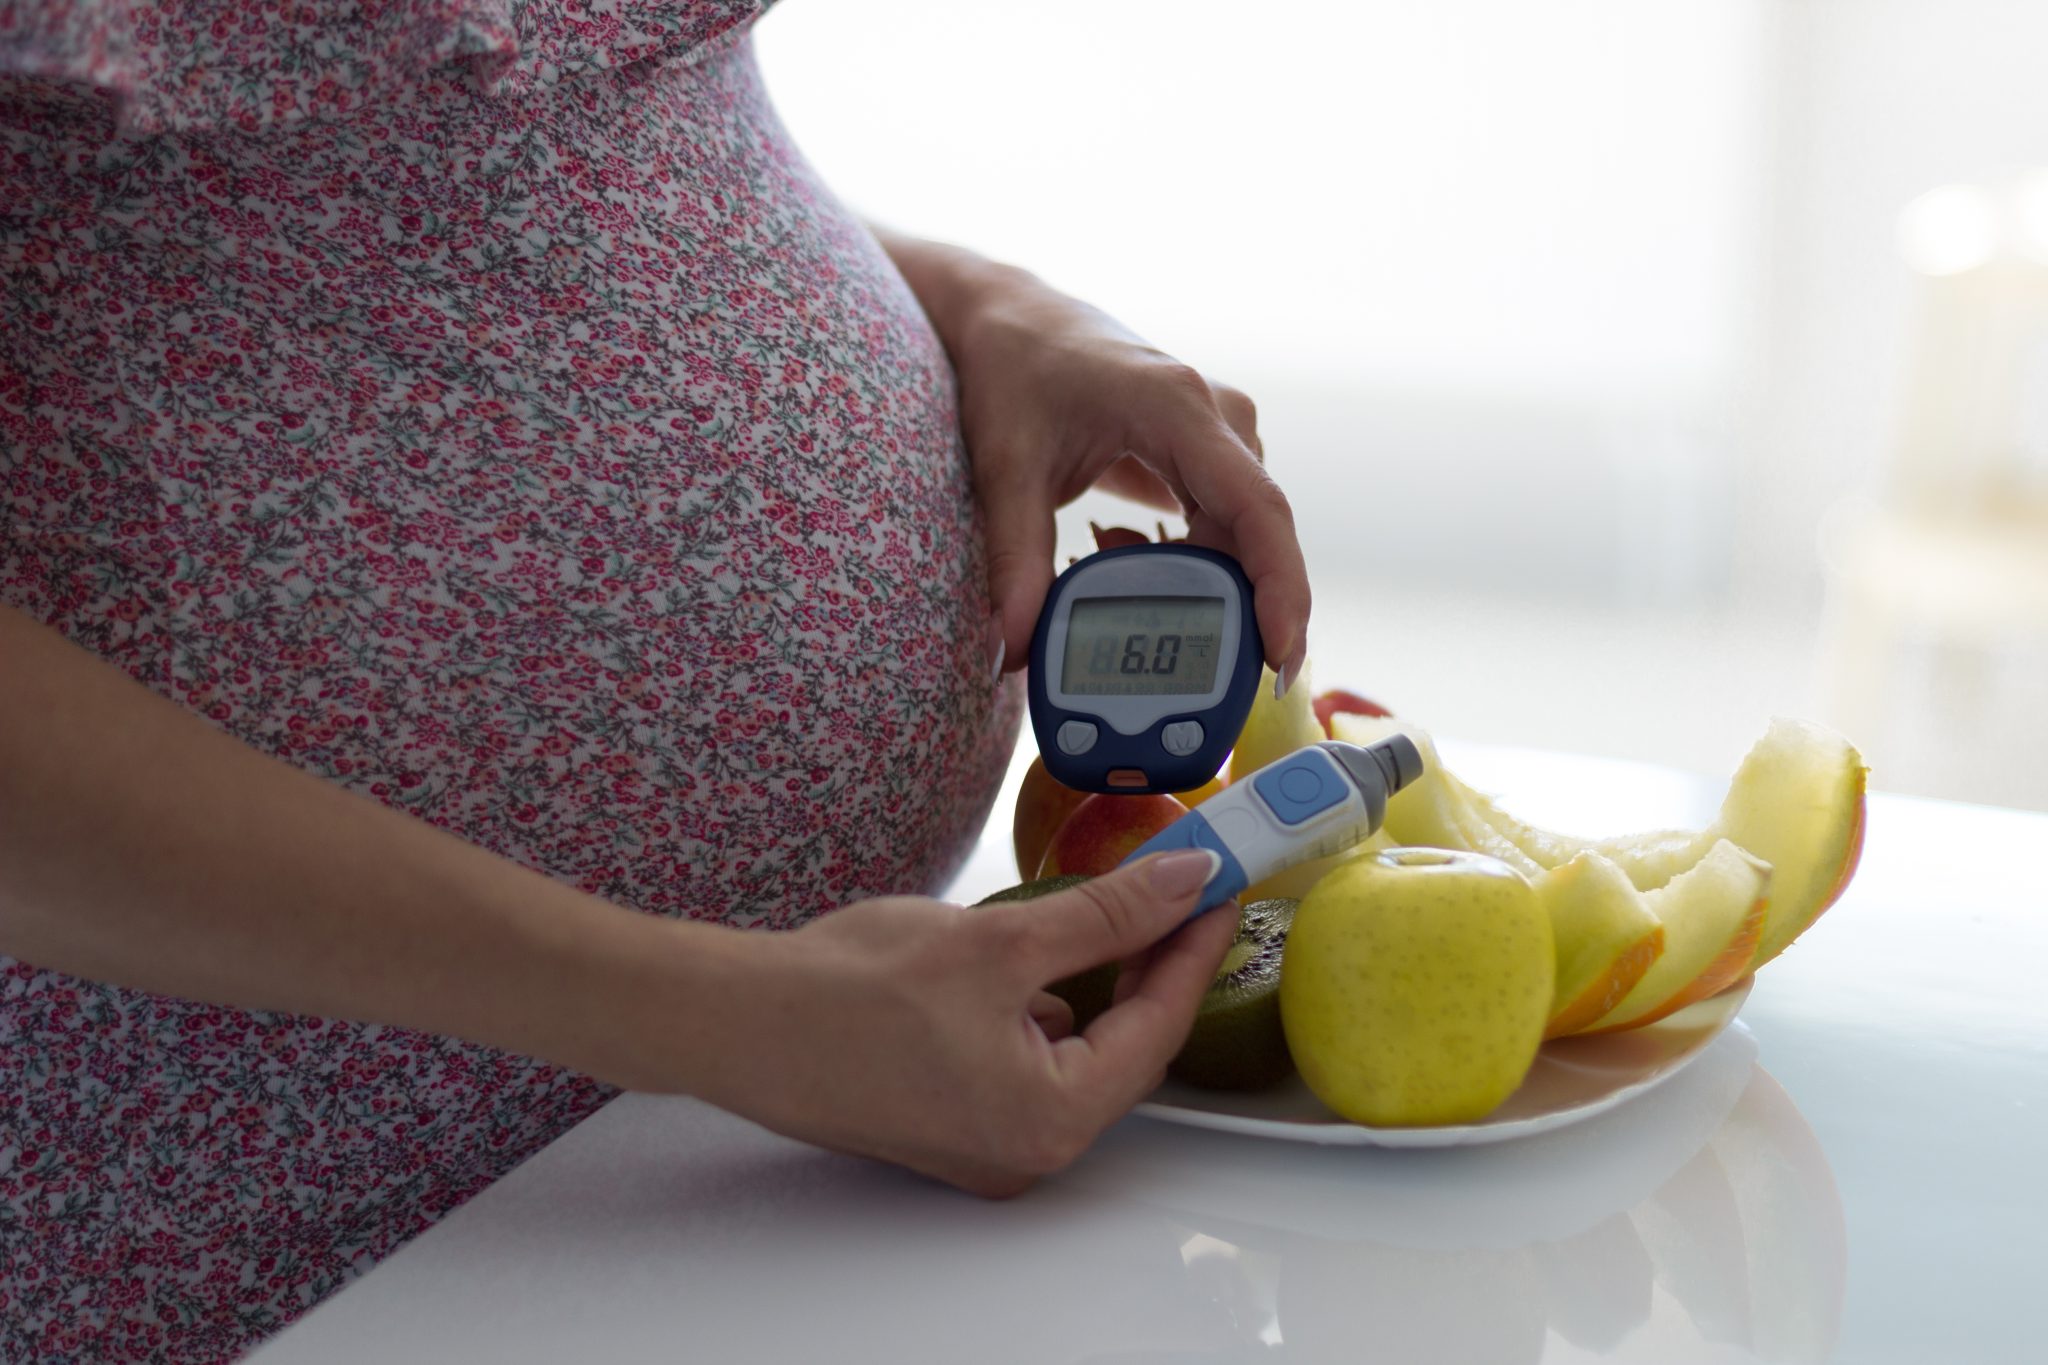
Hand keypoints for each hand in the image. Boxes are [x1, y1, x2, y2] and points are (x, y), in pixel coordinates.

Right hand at [656, 850, 1236, 1196]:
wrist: (736, 1020)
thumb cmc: (849, 994)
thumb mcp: (1000, 940)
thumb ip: (1105, 915)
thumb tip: (1182, 885)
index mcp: (1050, 1122)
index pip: (1157, 1027)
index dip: (1192, 950)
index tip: (1218, 892)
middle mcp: (1026, 1150)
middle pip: (1121, 1047)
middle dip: (1150, 966)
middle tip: (1178, 894)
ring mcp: (985, 1142)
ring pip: (1072, 1051)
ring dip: (1097, 983)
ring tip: (1116, 910)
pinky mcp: (950, 1118)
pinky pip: (1024, 1060)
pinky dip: (1043, 1005)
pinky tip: (1039, 954)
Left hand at [871, 231, 1310, 691]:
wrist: (1007, 317)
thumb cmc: (1012, 372)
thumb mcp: (1006, 466)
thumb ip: (1013, 560)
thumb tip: (1016, 650)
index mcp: (1177, 408)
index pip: (1257, 508)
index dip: (1279, 586)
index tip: (1281, 653)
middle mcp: (1216, 416)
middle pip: (1259, 532)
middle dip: (1240, 607)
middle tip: (1202, 674)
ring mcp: (1219, 432)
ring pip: (1242, 533)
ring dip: (1201, 581)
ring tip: (1128, 586)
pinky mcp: (1206, 451)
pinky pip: (1223, 522)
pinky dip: (1189, 560)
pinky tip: (1128, 558)